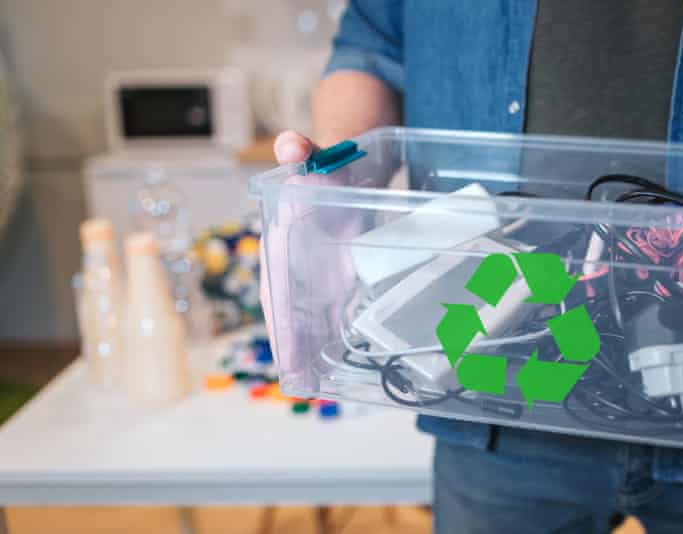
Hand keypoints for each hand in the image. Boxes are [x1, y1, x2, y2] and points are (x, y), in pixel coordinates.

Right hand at [259, 131, 359, 376]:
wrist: (342, 168)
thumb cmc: (326, 166)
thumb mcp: (318, 157)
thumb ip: (304, 152)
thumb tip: (290, 143)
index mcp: (283, 238)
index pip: (277, 285)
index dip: (282, 321)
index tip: (288, 353)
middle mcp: (292, 263)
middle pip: (289, 311)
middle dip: (295, 347)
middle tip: (303, 382)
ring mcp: (312, 274)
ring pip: (307, 317)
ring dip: (311, 350)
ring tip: (319, 385)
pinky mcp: (333, 279)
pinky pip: (328, 311)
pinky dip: (331, 336)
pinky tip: (341, 359)